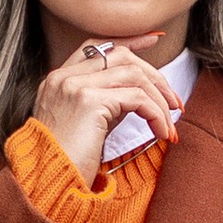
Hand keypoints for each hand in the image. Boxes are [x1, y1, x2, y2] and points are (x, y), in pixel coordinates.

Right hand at [31, 31, 182, 179]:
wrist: (47, 182)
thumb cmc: (67, 162)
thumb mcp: (87, 125)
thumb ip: (107, 103)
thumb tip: (140, 94)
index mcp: (58, 80)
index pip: (97, 47)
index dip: (129, 42)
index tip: (154, 39)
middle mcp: (64, 77)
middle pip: (120, 56)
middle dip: (154, 76)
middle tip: (174, 102)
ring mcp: (75, 86)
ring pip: (133, 74)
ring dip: (160, 98)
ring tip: (170, 123)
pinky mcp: (89, 101)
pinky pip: (137, 97)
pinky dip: (156, 113)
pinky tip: (162, 132)